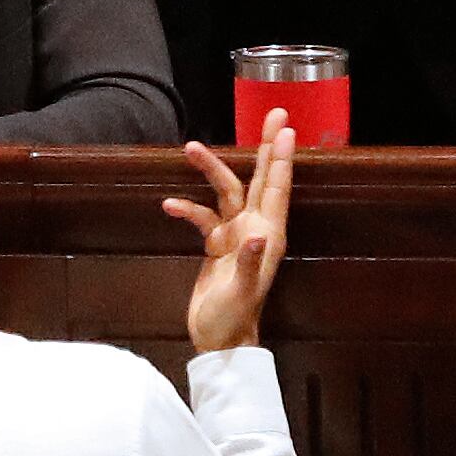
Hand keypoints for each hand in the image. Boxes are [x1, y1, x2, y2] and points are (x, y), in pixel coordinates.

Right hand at [164, 104, 293, 353]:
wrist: (219, 342)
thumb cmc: (234, 319)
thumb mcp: (241, 293)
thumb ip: (249, 262)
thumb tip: (257, 233)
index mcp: (268, 236)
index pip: (276, 189)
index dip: (280, 159)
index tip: (286, 129)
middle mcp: (256, 229)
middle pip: (261, 179)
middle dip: (266, 147)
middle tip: (275, 113)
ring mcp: (235, 235)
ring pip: (227, 192)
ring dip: (211, 171)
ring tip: (190, 149)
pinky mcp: (217, 245)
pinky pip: (202, 217)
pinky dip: (187, 209)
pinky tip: (169, 206)